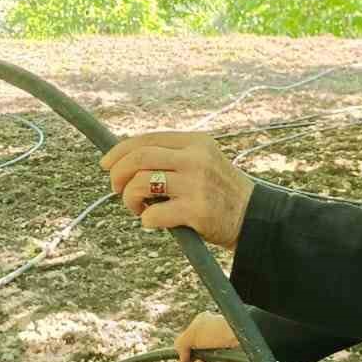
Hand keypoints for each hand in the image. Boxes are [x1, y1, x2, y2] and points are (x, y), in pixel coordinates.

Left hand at [99, 130, 254, 247]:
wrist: (255, 218)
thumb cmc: (220, 192)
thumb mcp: (202, 161)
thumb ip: (172, 157)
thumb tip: (125, 159)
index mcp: (195, 142)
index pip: (147, 139)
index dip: (119, 151)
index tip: (106, 164)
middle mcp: (196, 158)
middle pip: (138, 158)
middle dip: (117, 174)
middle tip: (115, 189)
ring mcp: (197, 184)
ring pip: (140, 184)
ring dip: (129, 199)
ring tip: (137, 208)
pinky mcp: (197, 210)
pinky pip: (153, 214)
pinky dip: (145, 220)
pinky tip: (155, 221)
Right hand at [174, 310, 238, 361]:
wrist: (242, 337)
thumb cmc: (218, 331)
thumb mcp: (192, 333)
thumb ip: (180, 344)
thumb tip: (181, 358)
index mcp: (202, 327)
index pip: (188, 345)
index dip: (182, 357)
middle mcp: (211, 338)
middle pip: (196, 358)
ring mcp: (221, 350)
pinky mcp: (231, 361)